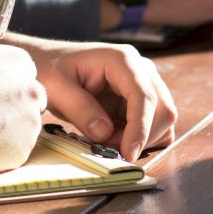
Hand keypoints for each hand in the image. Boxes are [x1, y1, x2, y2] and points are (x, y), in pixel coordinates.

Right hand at [0, 0, 46, 176]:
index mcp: (21, 63)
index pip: (22, 75)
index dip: (0, 85)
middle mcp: (33, 88)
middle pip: (26, 99)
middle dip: (7, 106)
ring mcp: (31, 118)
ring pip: (23, 124)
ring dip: (5, 127)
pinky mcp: (25, 146)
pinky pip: (17, 147)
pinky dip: (1, 148)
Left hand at [21, 38, 176, 162]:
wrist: (49, 62)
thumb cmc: (50, 69)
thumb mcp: (56, 87)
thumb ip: (80, 109)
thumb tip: (104, 133)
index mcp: (122, 60)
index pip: (144, 96)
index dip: (140, 128)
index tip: (128, 154)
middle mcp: (141, 69)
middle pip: (162, 108)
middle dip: (141, 136)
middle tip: (109, 149)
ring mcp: (144, 83)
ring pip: (163, 118)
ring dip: (141, 139)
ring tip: (107, 141)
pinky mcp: (141, 99)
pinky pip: (154, 123)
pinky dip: (141, 138)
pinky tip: (116, 139)